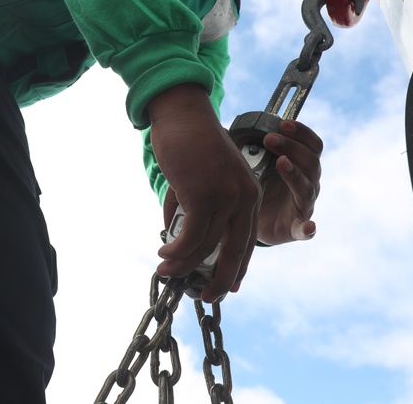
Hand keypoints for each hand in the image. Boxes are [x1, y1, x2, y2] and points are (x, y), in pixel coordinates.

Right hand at [148, 84, 259, 302]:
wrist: (183, 116)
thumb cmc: (190, 145)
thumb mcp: (202, 180)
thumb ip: (194, 209)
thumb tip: (176, 239)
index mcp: (249, 193)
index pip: (248, 239)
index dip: (237, 267)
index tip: (228, 287)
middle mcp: (244, 197)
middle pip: (236, 251)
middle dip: (220, 278)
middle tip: (206, 297)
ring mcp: (226, 197)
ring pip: (206, 246)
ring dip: (183, 263)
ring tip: (165, 269)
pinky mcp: (204, 196)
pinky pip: (190, 236)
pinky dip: (175, 249)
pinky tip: (163, 250)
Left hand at [255, 120, 322, 244]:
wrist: (252, 221)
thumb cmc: (256, 188)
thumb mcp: (252, 166)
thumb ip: (243, 148)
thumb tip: (221, 129)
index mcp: (300, 164)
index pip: (311, 145)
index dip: (301, 132)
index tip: (283, 123)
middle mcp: (307, 182)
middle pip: (311, 162)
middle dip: (292, 147)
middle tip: (270, 138)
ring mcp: (303, 205)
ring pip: (308, 188)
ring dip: (296, 174)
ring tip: (282, 163)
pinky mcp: (297, 228)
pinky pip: (306, 229)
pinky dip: (308, 228)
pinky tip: (308, 226)